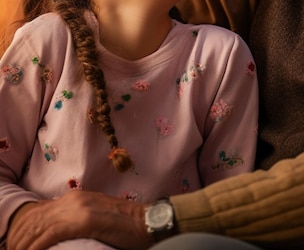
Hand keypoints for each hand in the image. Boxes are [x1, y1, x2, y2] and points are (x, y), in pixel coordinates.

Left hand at [6, 191, 151, 249]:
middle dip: (19, 239)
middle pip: (35, 219)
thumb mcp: (96, 217)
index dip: (24, 230)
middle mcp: (73, 199)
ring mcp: (78, 208)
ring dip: (24, 244)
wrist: (148, 221)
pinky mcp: (83, 220)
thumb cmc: (126, 225)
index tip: (17, 246)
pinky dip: (37, 246)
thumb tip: (59, 235)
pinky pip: (50, 235)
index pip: (40, 212)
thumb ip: (77, 220)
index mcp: (76, 198)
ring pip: (39, 227)